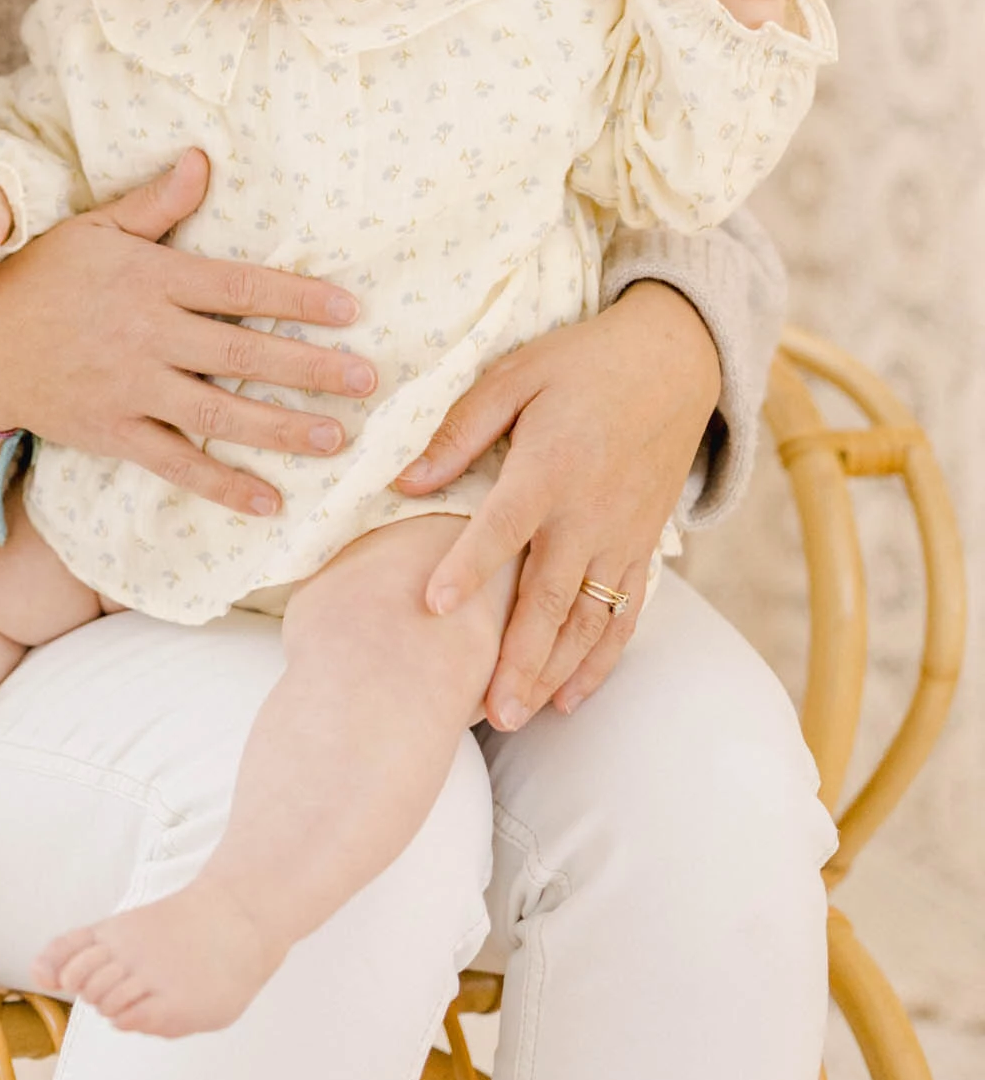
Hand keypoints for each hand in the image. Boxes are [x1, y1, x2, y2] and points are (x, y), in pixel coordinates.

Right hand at [0, 148, 377, 520]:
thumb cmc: (43, 277)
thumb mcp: (95, 229)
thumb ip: (155, 203)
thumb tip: (203, 159)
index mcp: (150, 277)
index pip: (238, 285)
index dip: (296, 297)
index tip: (349, 309)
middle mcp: (147, 333)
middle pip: (241, 351)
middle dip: (309, 367)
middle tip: (366, 380)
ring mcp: (130, 387)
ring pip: (219, 412)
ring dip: (281, 428)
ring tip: (336, 439)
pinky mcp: (114, 432)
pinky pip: (176, 462)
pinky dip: (223, 484)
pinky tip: (269, 501)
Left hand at [393, 284, 720, 727]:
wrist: (673, 364)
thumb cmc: (581, 364)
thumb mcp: (516, 373)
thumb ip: (462, 429)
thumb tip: (406, 479)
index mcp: (550, 466)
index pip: (503, 526)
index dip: (468, 566)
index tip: (433, 606)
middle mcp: (588, 513)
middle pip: (550, 597)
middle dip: (517, 657)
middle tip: (487, 710)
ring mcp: (621, 538)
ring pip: (587, 621)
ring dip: (553, 672)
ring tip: (518, 715)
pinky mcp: (643, 549)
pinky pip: (625, 616)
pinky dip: (600, 660)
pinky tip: (571, 696)